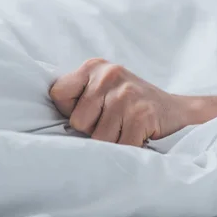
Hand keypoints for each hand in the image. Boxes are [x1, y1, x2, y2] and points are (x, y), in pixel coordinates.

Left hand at [49, 58, 188, 146]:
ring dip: (112, 141)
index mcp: (94, 67)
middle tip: (114, 122)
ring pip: (98, 138)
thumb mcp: (102, 88)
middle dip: (93, 130)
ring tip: (126, 129)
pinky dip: (127, 149)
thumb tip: (42, 120)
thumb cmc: (130, 104)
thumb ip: (77, 96)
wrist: (175, 110)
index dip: (70, 111)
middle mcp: (109, 75)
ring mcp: (126, 94)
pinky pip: (120, 146)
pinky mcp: (141, 114)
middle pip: (78, 121)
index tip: (90, 112)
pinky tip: (136, 136)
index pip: (58, 94)